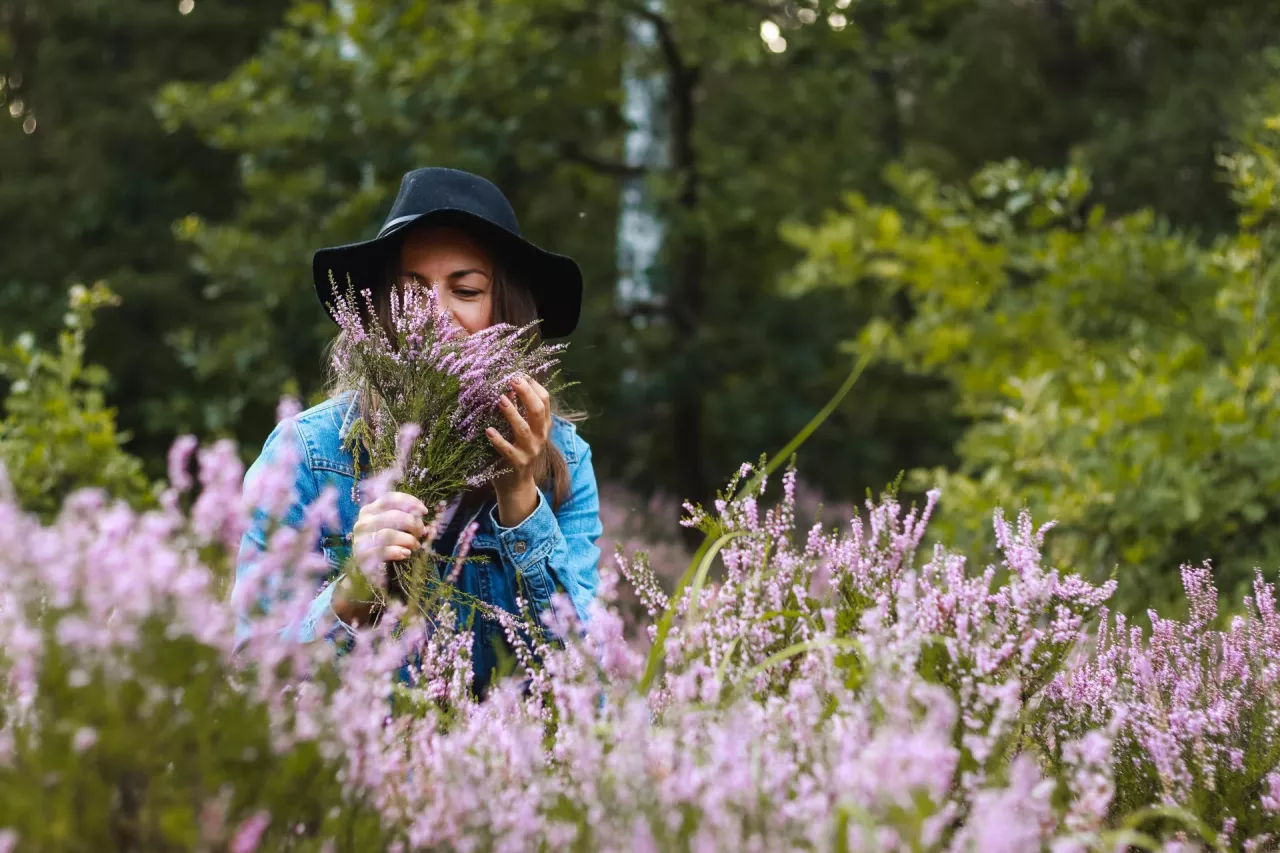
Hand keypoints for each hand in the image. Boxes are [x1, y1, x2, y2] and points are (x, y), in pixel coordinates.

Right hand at [339, 492, 428, 624]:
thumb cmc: (385, 545)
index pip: (390, 499)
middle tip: (421, 533)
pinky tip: (406, 554)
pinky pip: (382, 551)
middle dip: (412, 524)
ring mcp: (360, 539)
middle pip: (392, 515)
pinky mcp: (362, 556)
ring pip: (388, 534)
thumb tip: (426, 523)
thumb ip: (406, 521)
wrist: (367, 570)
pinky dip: (398, 551)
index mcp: (370, 510)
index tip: (424, 511)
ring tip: (416, 546)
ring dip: (407, 539)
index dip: (409, 502)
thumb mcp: (394, 528)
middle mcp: (363, 522)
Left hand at [487, 376, 550, 526]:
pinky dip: (498, 440)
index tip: (520, 373)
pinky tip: (488, 431)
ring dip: (512, 413)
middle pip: (537, 410)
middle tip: (513, 380)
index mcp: (542, 424)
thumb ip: (518, 410)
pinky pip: (508, 451)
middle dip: (526, 393)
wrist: (517, 485)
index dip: (534, 385)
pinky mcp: (518, 464)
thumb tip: (506, 387)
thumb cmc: (515, 450)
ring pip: (524, 429)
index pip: (545, 400)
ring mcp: (530, 451)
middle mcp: (540, 436)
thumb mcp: (521, 429)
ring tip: (500, 399)